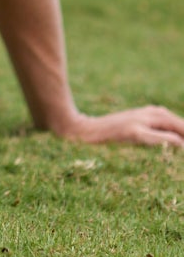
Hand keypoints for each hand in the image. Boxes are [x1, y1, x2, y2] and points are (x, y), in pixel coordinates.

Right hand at [55, 105, 183, 148]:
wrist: (83, 130)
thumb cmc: (106, 133)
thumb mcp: (130, 129)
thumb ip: (148, 130)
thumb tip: (172, 141)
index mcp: (144, 113)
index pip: (170, 117)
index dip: (181, 126)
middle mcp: (143, 113)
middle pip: (170, 118)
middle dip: (183, 127)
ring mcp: (137, 121)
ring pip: (166, 123)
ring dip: (181, 129)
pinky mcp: (131, 131)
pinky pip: (154, 135)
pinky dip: (168, 139)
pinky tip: (179, 144)